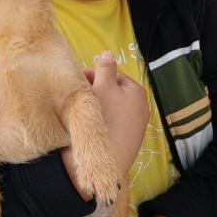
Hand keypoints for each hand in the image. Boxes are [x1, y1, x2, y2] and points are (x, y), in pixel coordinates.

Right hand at [62, 52, 148, 200]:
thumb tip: (108, 53)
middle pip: (113, 92)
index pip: (113, 75)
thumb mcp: (102, 87)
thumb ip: (105, 68)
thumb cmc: (103, 120)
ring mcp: (135, 127)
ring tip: (79, 110)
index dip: (94, 74)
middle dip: (94, 90)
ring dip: (96, 106)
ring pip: (111, 109)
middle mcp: (141, 109)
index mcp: (137, 93)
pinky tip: (88, 126)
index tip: (76, 79)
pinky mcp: (126, 142)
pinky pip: (111, 125)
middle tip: (75, 94)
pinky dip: (100, 122)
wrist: (102, 163)